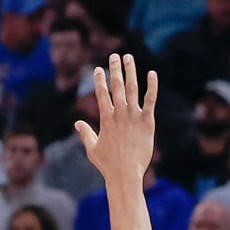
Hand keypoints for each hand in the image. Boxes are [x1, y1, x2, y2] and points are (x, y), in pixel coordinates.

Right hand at [75, 54, 156, 183]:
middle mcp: (119, 114)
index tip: (98, 69)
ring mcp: (133, 116)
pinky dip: (152, 87)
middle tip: (115, 56)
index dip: (99, 80)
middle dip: (115, 70)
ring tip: (128, 58)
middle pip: (117, 86)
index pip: (101, 94)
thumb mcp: (92, 148)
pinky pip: (150, 100)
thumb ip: (85, 133)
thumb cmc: (108, 164)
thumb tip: (77, 123)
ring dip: (130, 72)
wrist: (125, 173)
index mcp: (106, 119)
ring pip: (132, 89)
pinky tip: (152, 73)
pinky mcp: (147, 122)